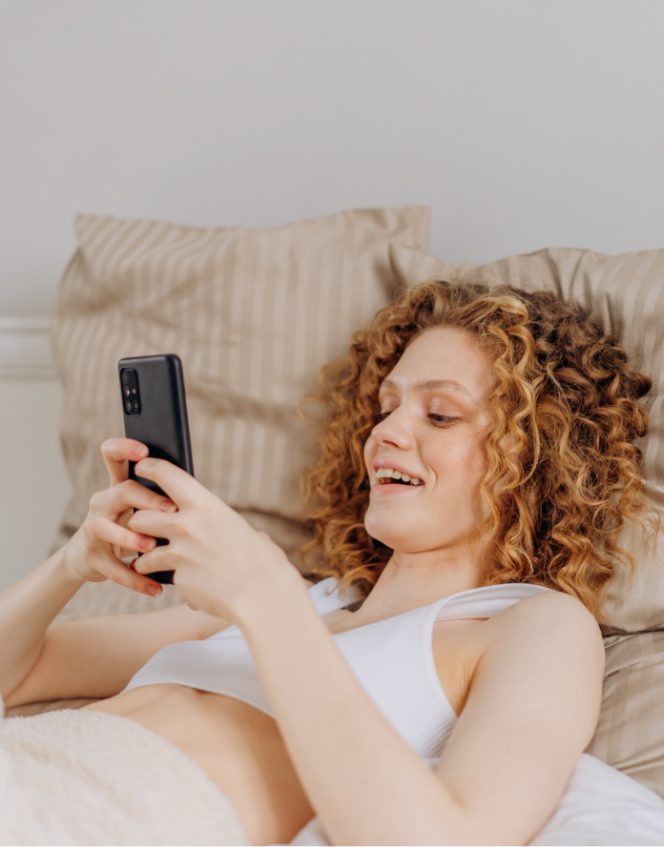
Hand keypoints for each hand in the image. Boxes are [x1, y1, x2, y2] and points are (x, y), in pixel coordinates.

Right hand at [62, 438, 177, 595]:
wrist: (94, 560)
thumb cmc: (133, 527)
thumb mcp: (144, 508)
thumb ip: (164, 496)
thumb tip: (199, 490)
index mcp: (119, 486)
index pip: (113, 456)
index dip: (124, 448)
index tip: (143, 450)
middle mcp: (103, 501)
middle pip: (122, 491)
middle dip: (147, 499)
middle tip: (172, 510)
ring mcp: (93, 527)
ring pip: (107, 527)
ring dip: (132, 538)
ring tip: (152, 547)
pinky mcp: (91, 555)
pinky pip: (112, 566)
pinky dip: (135, 578)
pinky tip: (155, 588)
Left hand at [125, 457, 297, 621]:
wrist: (263, 595)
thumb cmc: (263, 562)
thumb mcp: (244, 531)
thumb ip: (224, 526)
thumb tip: (225, 530)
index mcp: (206, 505)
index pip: (167, 475)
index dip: (149, 468)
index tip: (141, 468)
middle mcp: (187, 525)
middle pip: (142, 515)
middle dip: (140, 522)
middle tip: (144, 527)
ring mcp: (179, 553)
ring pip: (142, 547)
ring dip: (142, 554)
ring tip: (148, 560)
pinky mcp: (177, 578)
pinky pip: (160, 575)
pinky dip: (163, 580)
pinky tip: (171, 584)